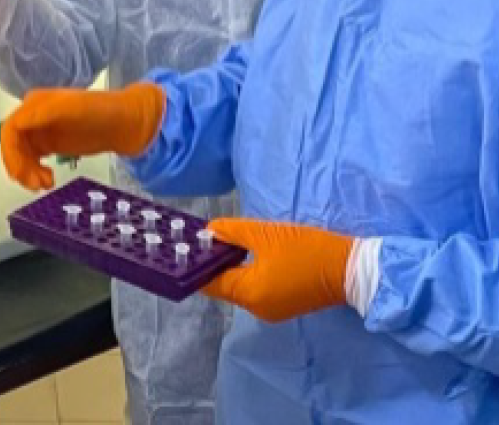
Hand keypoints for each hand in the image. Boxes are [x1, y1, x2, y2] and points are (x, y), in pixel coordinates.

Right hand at [0, 84, 164, 190]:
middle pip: (12, 145)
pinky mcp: (48, 145)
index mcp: (34, 105)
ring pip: (20, 156)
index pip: (10, 129)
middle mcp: (33, 118)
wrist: (123, 124)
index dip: (11, 153)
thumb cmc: (100, 111)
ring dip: (26, 173)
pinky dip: (34, 174)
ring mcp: (40, 132)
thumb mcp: (72, 107)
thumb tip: (18, 123)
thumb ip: (44, 113)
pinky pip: (30, 161)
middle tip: (36, 184)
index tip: (21, 172)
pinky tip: (48, 180)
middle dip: (19, 166)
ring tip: (45, 184)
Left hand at [202, 219, 353, 322]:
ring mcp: (271, 309)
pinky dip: (248, 272)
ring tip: (227, 240)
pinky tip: (250, 253)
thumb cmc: (307, 250)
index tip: (189, 243)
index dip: (197, 263)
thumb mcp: (265, 234)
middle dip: (215, 262)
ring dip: (232, 266)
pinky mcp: (283, 305)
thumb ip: (232, 232)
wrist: (352, 269)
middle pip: (223, 285)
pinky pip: (256, 288)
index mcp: (249, 294)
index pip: (209, 282)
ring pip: (240, 286)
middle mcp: (256, 308)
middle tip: (208, 236)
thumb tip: (208, 232)